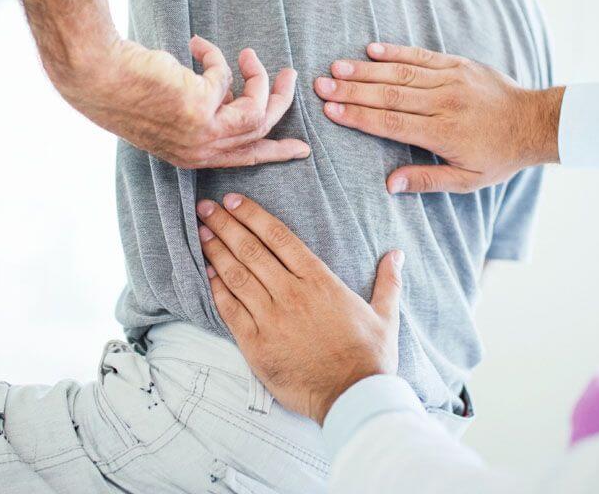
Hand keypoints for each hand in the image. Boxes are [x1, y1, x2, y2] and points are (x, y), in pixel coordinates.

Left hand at [52, 35, 309, 168]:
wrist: (99, 77)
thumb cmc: (127, 88)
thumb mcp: (174, 110)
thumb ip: (206, 109)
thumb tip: (231, 93)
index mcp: (193, 156)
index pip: (245, 159)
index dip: (276, 152)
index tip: (301, 149)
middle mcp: (200, 151)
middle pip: (261, 132)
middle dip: (281, 102)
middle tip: (290, 76)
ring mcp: (202, 132)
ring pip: (257, 109)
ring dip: (259, 77)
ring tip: (249, 53)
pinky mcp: (202, 107)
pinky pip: (226, 77)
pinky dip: (215, 57)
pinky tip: (195, 45)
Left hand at [195, 193, 403, 424]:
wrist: (352, 396)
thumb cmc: (370, 357)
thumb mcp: (385, 315)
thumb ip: (388, 281)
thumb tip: (397, 254)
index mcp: (319, 281)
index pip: (279, 237)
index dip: (253, 215)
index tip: (234, 201)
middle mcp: (291, 294)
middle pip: (251, 250)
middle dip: (225, 225)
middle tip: (206, 208)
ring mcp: (271, 318)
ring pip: (237, 276)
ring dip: (216, 251)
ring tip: (201, 232)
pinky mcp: (256, 344)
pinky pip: (230, 310)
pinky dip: (216, 289)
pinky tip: (206, 273)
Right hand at [314, 43, 563, 193]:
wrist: (535, 122)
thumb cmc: (499, 156)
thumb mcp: (467, 180)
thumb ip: (426, 181)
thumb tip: (388, 184)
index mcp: (443, 133)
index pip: (392, 123)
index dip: (359, 116)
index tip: (331, 111)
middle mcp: (444, 102)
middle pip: (389, 95)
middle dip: (352, 90)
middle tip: (320, 86)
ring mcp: (451, 79)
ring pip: (401, 72)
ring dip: (366, 69)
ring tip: (336, 67)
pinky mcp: (458, 64)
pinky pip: (422, 55)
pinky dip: (396, 51)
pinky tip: (371, 49)